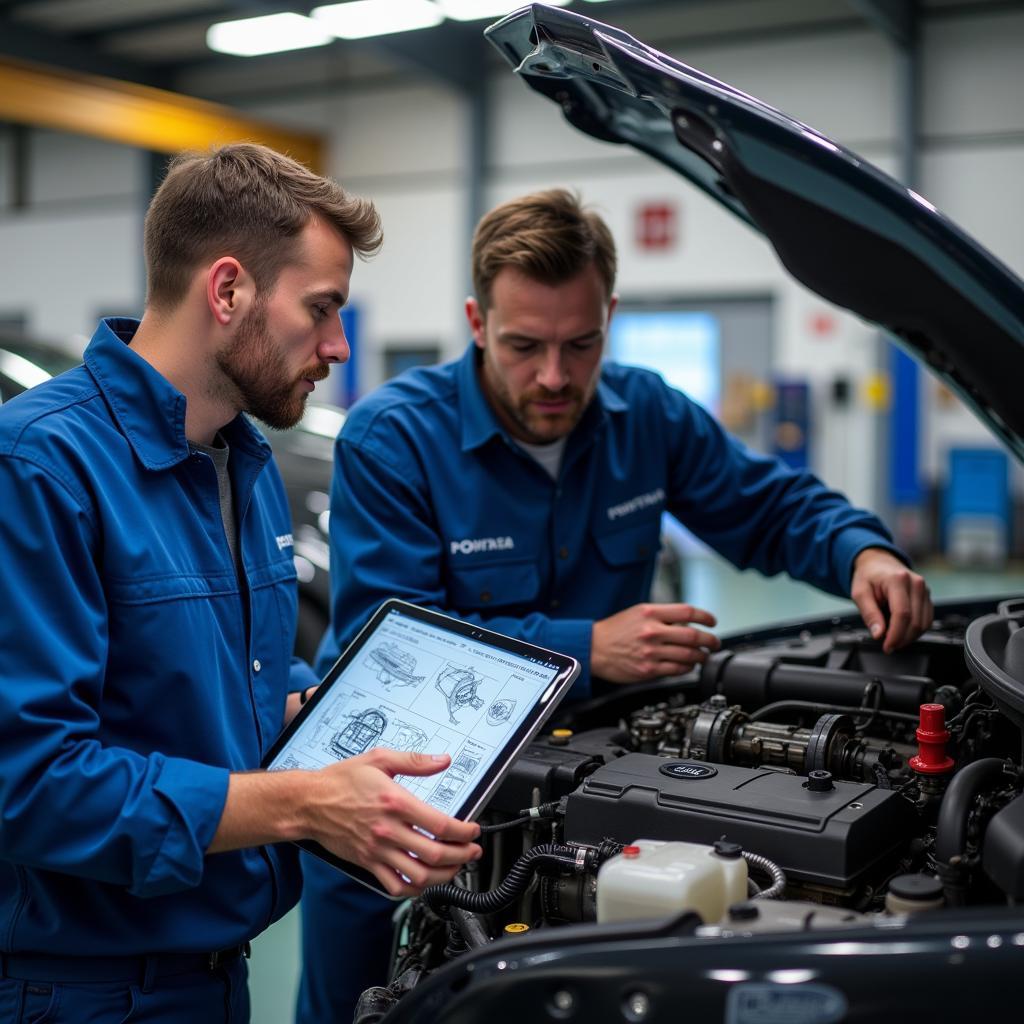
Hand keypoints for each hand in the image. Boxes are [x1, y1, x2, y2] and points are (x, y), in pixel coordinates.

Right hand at [308, 749, 481, 896]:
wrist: (309, 802)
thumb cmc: (341, 780)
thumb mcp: (379, 759)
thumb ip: (415, 761)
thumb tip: (442, 761)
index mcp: (395, 803)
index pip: (440, 824)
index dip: (464, 831)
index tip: (473, 830)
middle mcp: (388, 830)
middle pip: (435, 854)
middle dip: (462, 855)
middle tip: (473, 851)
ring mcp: (377, 850)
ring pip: (418, 875)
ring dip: (443, 876)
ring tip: (455, 868)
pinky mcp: (367, 863)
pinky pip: (394, 886)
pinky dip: (414, 889)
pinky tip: (425, 882)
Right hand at [591, 602, 719, 683]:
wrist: (593, 648)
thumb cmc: (614, 631)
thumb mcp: (637, 612)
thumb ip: (661, 615)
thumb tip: (687, 621)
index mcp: (650, 613)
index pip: (687, 612)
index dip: (705, 617)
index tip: (711, 621)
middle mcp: (652, 631)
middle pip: (693, 635)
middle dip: (710, 640)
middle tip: (714, 642)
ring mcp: (651, 652)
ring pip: (688, 655)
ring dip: (701, 656)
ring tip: (704, 655)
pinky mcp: (649, 669)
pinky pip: (677, 670)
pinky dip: (688, 668)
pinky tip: (689, 665)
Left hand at [850, 548, 932, 652]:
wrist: (877, 562)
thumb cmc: (868, 576)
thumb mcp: (859, 593)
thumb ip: (869, 613)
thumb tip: (878, 634)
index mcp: (898, 580)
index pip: (902, 614)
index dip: (896, 634)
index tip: (887, 646)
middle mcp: (916, 583)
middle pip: (915, 621)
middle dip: (902, 639)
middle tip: (888, 646)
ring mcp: (924, 590)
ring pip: (924, 623)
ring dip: (910, 637)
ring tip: (893, 640)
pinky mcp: (927, 597)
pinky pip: (927, 620)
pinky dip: (916, 630)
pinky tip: (903, 632)